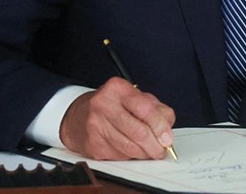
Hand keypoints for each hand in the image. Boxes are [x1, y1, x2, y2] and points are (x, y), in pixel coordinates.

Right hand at [59, 77, 175, 159]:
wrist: (78, 116)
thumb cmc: (112, 106)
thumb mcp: (135, 98)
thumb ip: (156, 109)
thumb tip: (167, 130)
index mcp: (117, 88)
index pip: (145, 109)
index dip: (160, 126)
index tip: (167, 139)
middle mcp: (104, 104)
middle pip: (138, 132)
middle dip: (154, 146)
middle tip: (161, 150)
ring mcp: (96, 125)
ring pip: (130, 148)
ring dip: (144, 154)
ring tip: (149, 151)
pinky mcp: (92, 144)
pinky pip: (119, 156)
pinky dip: (130, 157)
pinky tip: (131, 150)